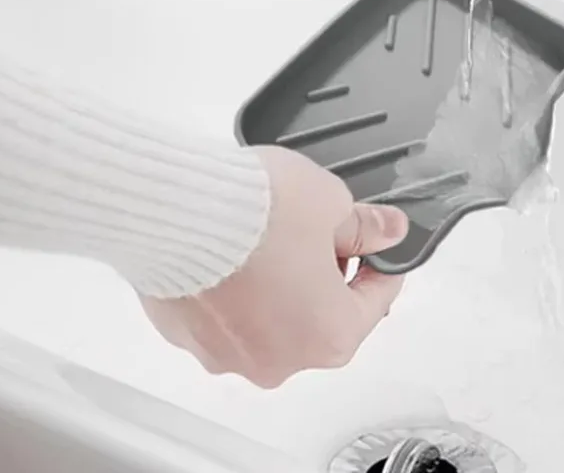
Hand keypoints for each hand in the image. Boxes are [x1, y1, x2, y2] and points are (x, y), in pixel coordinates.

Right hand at [140, 146, 408, 386]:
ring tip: (270, 233)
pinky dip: (234, 287)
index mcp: (329, 335)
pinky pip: (223, 314)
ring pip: (269, 318)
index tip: (376, 240)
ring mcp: (225, 355)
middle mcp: (278, 360)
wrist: (176, 207)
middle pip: (319, 316)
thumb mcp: (331, 202)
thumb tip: (387, 231)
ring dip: (278, 284)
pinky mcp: (184, 336)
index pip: (375, 301)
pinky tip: (231, 247)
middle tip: (322, 228)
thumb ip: (364, 225)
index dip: (381, 263)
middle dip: (326, 273)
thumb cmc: (259, 211)